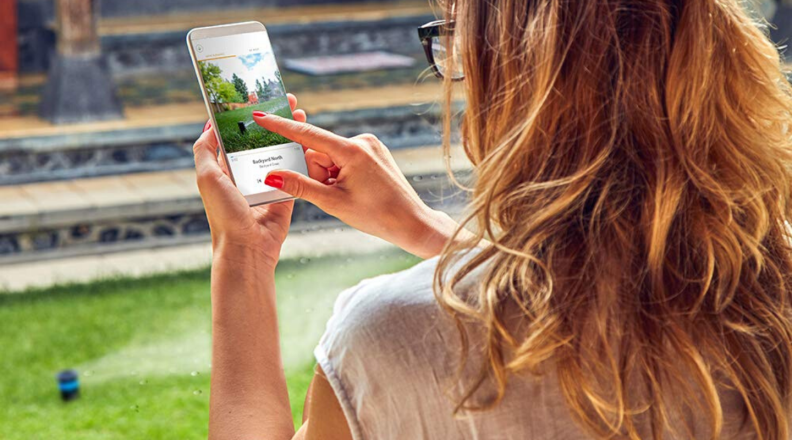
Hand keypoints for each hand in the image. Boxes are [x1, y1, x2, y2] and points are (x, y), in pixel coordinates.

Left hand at [192, 94, 308, 267]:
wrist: (249, 247)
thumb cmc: (224, 215)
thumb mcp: (206, 177)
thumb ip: (205, 150)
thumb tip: (210, 124)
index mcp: (227, 167)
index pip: (238, 133)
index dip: (248, 114)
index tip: (260, 95)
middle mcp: (247, 172)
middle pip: (263, 138)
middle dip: (275, 117)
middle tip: (288, 99)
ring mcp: (269, 181)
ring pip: (282, 150)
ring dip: (292, 131)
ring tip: (302, 113)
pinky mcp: (287, 192)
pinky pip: (296, 170)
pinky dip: (304, 155)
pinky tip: (312, 139)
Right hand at [252, 112, 460, 258]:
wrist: (412, 223)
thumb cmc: (376, 216)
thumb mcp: (333, 203)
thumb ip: (300, 186)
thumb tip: (271, 175)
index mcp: (352, 151)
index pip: (308, 135)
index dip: (281, 127)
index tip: (260, 116)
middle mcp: (362, 141)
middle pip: (319, 152)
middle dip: (318, 174)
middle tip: (333, 195)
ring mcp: (370, 145)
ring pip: (331, 157)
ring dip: (330, 176)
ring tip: (348, 195)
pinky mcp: (375, 152)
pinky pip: (345, 159)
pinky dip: (341, 174)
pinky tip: (355, 190)